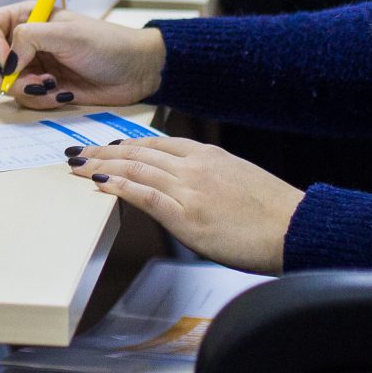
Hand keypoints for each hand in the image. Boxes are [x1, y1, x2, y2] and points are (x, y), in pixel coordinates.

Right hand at [0, 2, 163, 108]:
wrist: (136, 72)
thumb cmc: (107, 44)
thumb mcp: (68, 34)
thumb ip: (29, 39)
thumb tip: (5, 62)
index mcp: (24, 17)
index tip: (7, 60)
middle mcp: (21, 42)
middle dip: (6, 75)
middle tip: (36, 80)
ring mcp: (30, 67)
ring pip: (1, 85)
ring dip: (25, 90)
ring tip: (54, 85)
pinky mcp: (41, 90)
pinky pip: (22, 101)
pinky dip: (39, 101)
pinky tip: (62, 93)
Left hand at [69, 137, 303, 274]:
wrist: (294, 228)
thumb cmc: (273, 213)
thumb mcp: (238, 181)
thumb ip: (209, 178)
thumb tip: (190, 188)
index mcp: (207, 155)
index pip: (156, 144)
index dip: (126, 145)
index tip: (107, 147)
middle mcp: (194, 165)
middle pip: (138, 152)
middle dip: (104, 151)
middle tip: (78, 152)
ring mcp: (189, 188)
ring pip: (135, 169)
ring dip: (101, 166)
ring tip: (77, 166)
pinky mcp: (187, 215)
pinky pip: (144, 194)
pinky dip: (118, 187)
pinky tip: (99, 184)